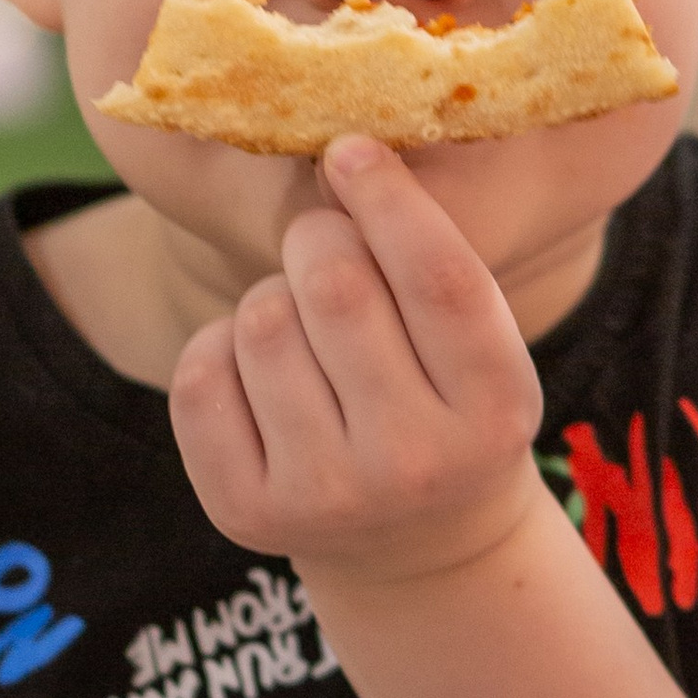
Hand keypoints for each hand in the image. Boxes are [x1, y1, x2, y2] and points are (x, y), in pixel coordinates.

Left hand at [169, 139, 546, 586]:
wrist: (416, 547)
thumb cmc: (448, 408)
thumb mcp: (481, 349)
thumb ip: (431, 265)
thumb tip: (343, 153)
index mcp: (496, 409)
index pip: (439, 277)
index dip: (389, 198)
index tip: (350, 149)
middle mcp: (415, 463)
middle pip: (336, 286)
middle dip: (318, 238)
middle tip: (322, 245)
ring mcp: (326, 497)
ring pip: (260, 320)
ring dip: (272, 297)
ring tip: (303, 329)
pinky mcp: (246, 512)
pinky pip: (201, 371)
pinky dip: (220, 347)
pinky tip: (259, 372)